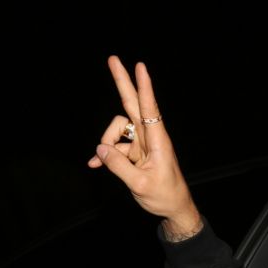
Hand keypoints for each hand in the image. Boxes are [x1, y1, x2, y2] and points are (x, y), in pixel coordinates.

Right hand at [88, 56, 200, 238]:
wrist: (173, 209)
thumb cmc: (164, 196)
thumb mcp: (140, 185)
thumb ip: (118, 166)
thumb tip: (99, 149)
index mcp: (158, 141)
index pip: (149, 108)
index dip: (144, 87)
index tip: (140, 67)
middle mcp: (150, 137)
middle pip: (132, 104)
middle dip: (122, 82)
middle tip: (113, 58)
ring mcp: (141, 143)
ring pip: (117, 130)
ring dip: (107, 142)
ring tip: (106, 162)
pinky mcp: (134, 152)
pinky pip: (114, 146)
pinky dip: (104, 155)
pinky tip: (95, 164)